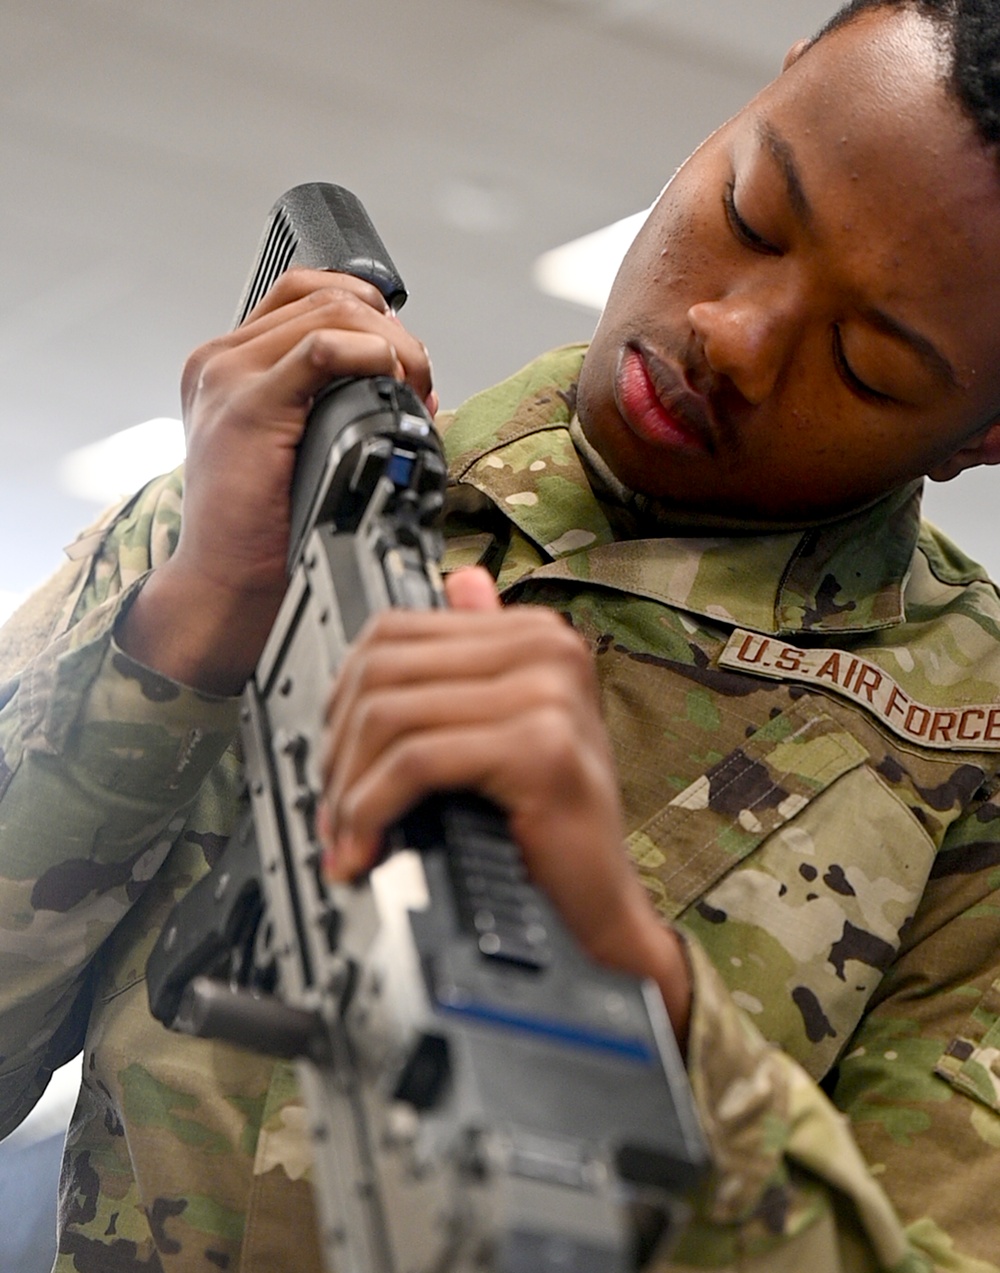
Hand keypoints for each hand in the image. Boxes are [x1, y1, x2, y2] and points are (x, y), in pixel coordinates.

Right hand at [118, 269, 436, 693]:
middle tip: (421, 382)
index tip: (401, 358)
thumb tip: (411, 382)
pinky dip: (369, 357)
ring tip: (412, 390)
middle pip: (327, 297)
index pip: (306, 292)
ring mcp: (227, 378)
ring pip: (331, 313)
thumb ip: (334, 403)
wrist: (227, 584)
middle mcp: (220, 360)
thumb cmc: (267, 529)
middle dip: (392, 332)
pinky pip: (321, 350)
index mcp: (229, 364)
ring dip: (391, 344)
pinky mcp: (246, 407)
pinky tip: (389, 385)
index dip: (369, 312)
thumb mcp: (299, 447)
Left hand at [318, 567, 691, 1044]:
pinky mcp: (542, 749)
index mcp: (533, 635)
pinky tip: (368, 844)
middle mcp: (547, 649)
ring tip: (345, 837)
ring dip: (348, 788)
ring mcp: (550, 694)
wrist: (595, 910)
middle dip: (338, 748)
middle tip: (331, 812)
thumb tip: (460, 581)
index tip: (335, 765)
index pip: (394, 633)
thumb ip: (477, 658)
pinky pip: (417, 762)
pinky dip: (373, 807)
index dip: (342, 701)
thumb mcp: (505, 729)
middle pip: (383, 670)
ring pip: (391, 715)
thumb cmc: (547, 829)